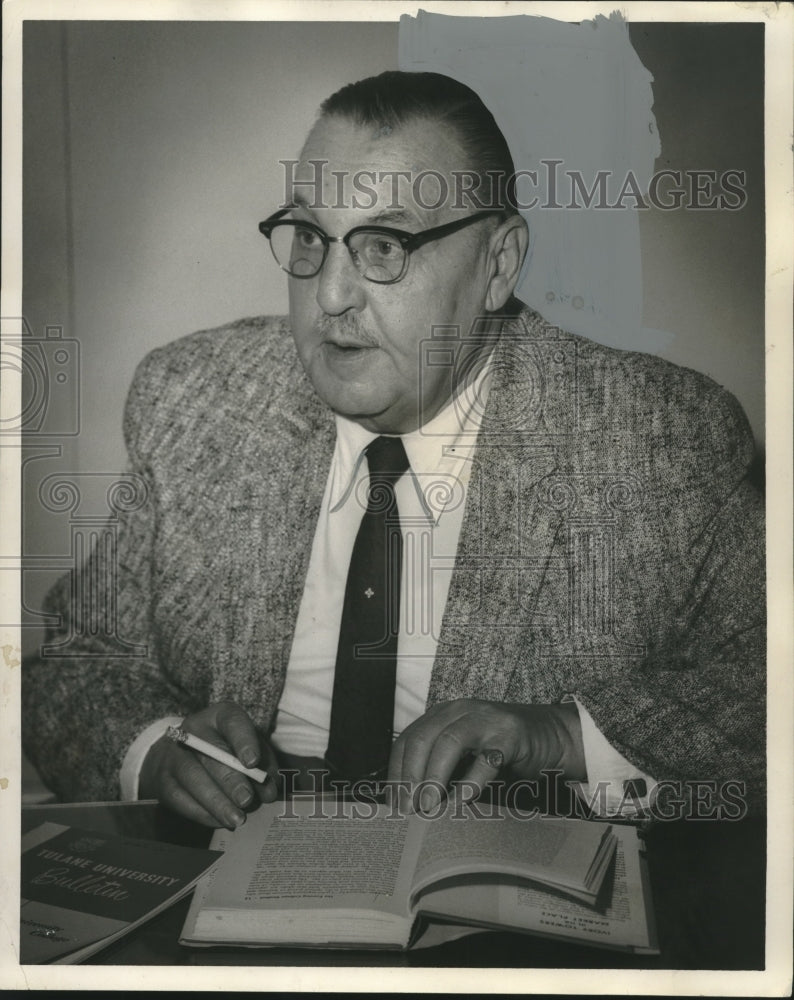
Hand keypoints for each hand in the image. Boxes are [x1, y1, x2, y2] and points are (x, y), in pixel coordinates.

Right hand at [139, 701, 279, 827]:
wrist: (180, 756)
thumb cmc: (226, 750)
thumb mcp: (247, 747)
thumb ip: (262, 764)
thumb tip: (269, 790)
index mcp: (219, 716)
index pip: (232, 721)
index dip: (244, 741)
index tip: (253, 762)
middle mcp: (194, 731)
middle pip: (212, 754)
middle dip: (231, 779)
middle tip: (247, 799)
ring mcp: (174, 756)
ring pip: (193, 778)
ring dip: (217, 802)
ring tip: (237, 818)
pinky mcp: (164, 782)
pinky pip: (181, 799)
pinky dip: (203, 813)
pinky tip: (220, 821)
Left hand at [387, 699, 585, 811]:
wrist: (549, 735)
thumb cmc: (500, 748)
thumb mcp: (464, 751)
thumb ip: (440, 766)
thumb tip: (411, 801)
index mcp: (442, 714)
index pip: (408, 740)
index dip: (396, 771)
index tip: (394, 802)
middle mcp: (459, 711)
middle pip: (422, 739)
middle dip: (411, 776)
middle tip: (408, 809)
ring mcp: (485, 720)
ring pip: (448, 743)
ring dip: (434, 777)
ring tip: (428, 806)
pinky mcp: (509, 735)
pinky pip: (486, 759)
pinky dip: (471, 782)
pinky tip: (462, 801)